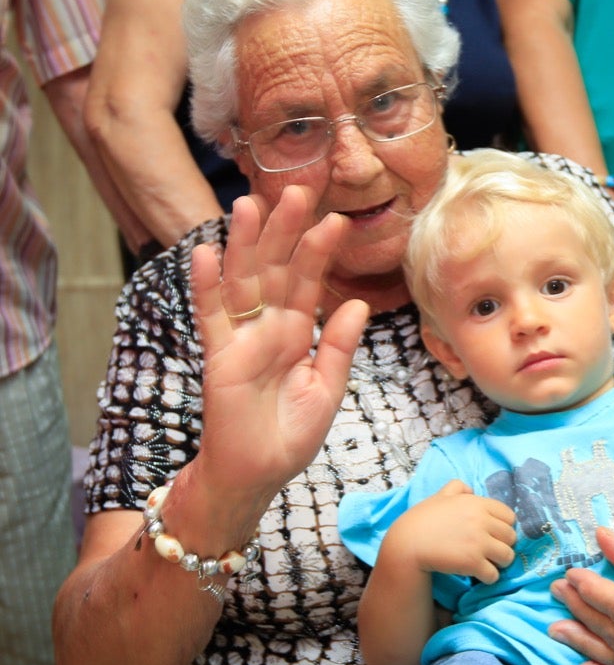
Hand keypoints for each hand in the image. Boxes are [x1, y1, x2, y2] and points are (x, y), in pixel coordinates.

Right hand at [191, 186, 368, 507]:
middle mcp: (268, 328)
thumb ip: (338, 347)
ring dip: (244, 244)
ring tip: (248, 204)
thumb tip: (357, 304)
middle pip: (274, 270)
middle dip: (284, 231)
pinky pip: (210, 317)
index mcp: (297, 333)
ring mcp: (241, 339)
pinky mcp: (218, 357)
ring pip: (242, 282)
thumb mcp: (325, 390)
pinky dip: (206, 286)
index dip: (320, 251)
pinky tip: (205, 252)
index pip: (308, 282)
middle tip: (298, 190)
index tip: (337, 219)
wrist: (255, 475)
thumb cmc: (288, 436)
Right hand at [397, 479, 516, 581]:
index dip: (503, 526)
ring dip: (499, 562)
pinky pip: (494, 574)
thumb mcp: (439, 496)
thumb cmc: (422, 520)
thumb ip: (456, 488)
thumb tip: (470, 489)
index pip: (509, 516)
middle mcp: (482, 521)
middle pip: (511, 537)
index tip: (493, 534)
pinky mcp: (473, 563)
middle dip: (503, 545)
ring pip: (508, 556)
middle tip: (490, 551)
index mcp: (477, 504)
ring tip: (487, 563)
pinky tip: (478, 575)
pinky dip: (489, 577)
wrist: (407, 544)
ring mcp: (479, 543)